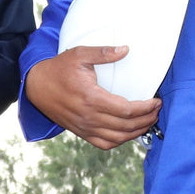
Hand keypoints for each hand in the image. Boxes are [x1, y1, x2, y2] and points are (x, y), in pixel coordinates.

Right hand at [24, 46, 161, 149]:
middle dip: (146, 120)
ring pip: (117, 138)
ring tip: (149, 121)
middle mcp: (89, 117)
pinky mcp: (81, 132)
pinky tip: (130, 133)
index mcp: (91, 98)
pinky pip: (104, 143)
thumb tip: (126, 49)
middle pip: (126, 126)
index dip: (145, 108)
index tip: (156, 101)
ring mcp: (84, 127)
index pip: (126, 110)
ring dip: (137, 132)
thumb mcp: (80, 54)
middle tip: (157, 111)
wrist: (36, 86)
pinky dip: (120, 141)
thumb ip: (103, 53)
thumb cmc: (59, 68)